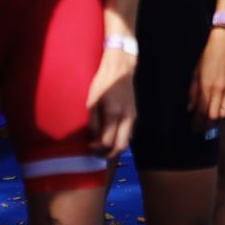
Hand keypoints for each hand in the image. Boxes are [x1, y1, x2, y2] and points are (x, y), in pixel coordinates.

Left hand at [85, 45, 137, 159]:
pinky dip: (120, 139)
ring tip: (103, 147)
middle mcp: (126, 117)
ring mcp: (132, 116)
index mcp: (113, 114)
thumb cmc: (103, 83)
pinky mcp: (134, 115)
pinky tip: (111, 137)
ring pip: (127, 141)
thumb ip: (93, 123)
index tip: (90, 147)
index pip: (107, 141)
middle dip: (109, 154)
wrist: (120, 70)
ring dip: (115, 148)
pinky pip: (128, 133)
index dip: (98, 148)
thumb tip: (93, 140)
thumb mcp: (92, 102)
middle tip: (97, 154)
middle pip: (121, 146)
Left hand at [191, 28, 224, 124]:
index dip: (198, 122)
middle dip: (208, 123)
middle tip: (203, 125)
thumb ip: (193, 92)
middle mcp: (219, 90)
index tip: (195, 128)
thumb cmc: (208, 56)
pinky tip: (224, 107)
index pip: (201, 111)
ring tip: (213, 115)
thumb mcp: (196, 73)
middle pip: (214, 115)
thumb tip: (190, 108)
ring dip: (218, 116)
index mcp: (206, 86)